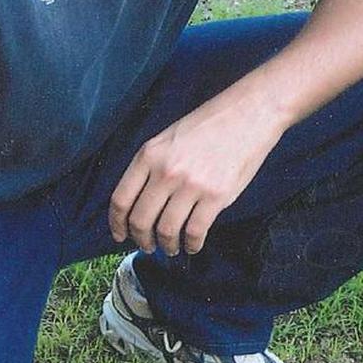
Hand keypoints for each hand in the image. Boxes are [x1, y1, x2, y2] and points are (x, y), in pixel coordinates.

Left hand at [108, 89, 284, 255]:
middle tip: (147, 245)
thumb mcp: (167, 139)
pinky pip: (195, 232)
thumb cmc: (207, 126)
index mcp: (149, 155)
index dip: (116, 223)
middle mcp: (165, 171)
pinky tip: (192, 245)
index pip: (121, 198)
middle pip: (141, 220)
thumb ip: (151, 167)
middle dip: (141, 239)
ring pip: (167, 230)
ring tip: (171, 248)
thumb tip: (138, 202)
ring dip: (167, 245)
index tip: (119, 234)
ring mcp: (190, 185)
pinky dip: (191, 245)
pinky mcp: (216, 196)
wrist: (246, 115)